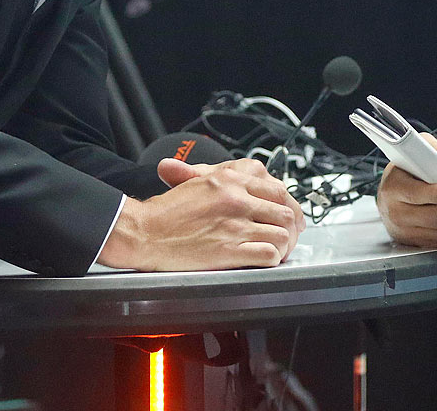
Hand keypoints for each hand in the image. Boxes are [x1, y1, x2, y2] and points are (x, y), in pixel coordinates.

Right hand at [98, 157, 304, 271]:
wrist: (143, 231)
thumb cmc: (167, 211)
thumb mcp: (196, 180)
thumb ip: (224, 176)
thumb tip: (250, 177)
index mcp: (230, 179)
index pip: (277, 188)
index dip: (288, 204)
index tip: (288, 214)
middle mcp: (236, 198)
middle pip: (285, 210)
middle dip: (292, 226)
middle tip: (289, 236)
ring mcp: (234, 224)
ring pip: (282, 232)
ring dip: (285, 245)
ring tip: (278, 251)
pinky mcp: (229, 250)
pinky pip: (268, 254)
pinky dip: (273, 259)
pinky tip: (266, 260)